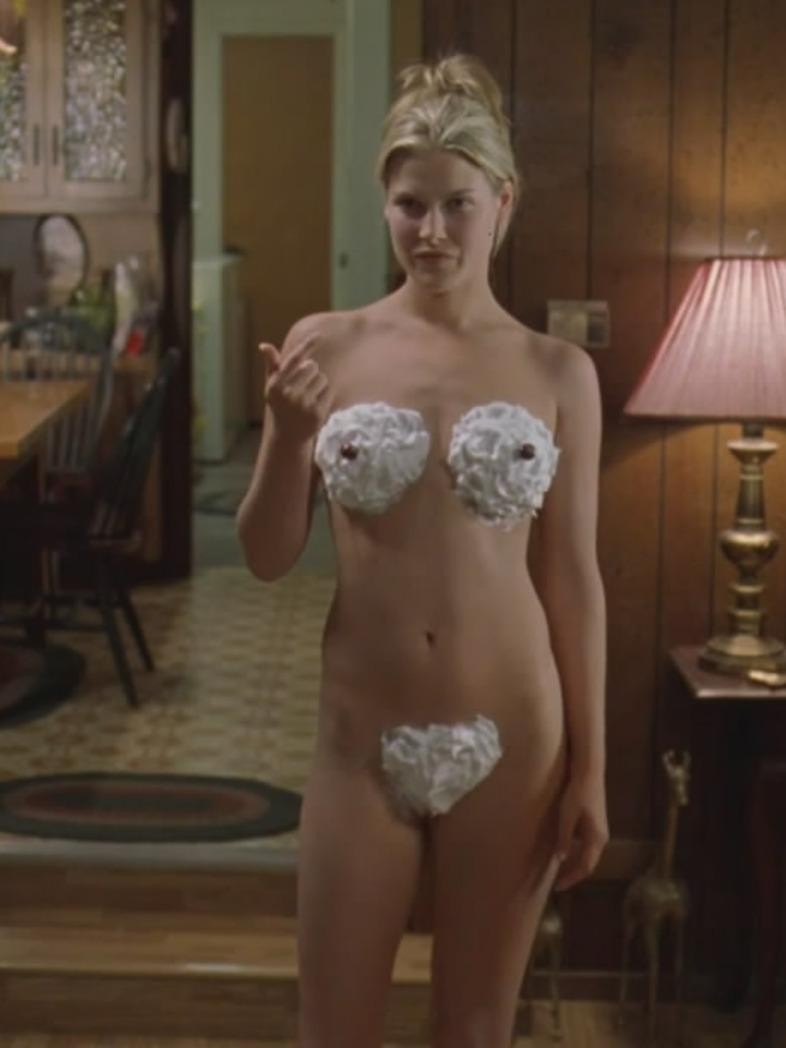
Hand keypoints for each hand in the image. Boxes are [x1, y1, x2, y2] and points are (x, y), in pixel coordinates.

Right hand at [259, 333, 329, 442]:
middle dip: (311, 372)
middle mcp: (288, 394)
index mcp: (275, 385)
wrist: (288, 436)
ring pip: (323, 378)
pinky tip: (317, 405)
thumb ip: (272, 366)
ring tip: (310, 396)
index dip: (306, 346)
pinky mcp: (316, 413)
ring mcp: (302, 405)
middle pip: (311, 366)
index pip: (293, 360)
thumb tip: (264, 345)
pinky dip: (326, 396)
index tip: (318, 336)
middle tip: (305, 385)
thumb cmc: (281, 406)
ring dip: (320, 384)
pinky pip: (329, 392)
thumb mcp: (273, 387)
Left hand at [553, 772, 608, 891]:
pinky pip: (588, 846)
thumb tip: (561, 860)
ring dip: (576, 864)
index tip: (558, 888)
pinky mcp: (596, 825)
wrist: (589, 773)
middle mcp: (602, 838)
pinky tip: (566, 852)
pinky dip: (578, 853)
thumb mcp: (567, 817)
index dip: (571, 879)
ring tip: (560, 871)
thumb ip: (564, 839)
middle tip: (558, 883)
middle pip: (589, 864)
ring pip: (589, 855)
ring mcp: (601, 831)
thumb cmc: (577, 794)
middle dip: (574, 875)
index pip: (584, 867)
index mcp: (596, 839)